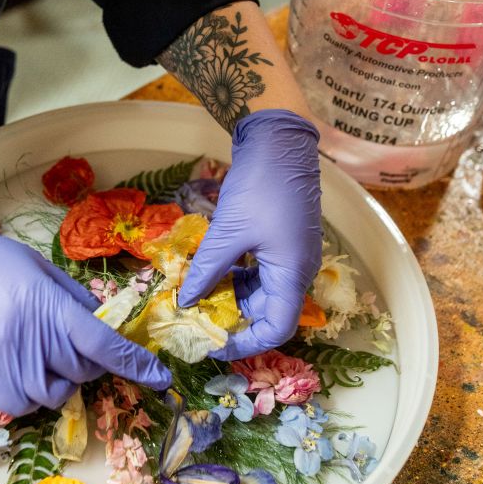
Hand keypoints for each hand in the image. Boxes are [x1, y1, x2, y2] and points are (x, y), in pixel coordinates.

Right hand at [0, 218, 170, 414]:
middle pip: (83, 371)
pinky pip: (25, 405)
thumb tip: (103, 323)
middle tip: (68, 340)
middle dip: (88, 361)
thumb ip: (72, 299)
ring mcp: (4, 367)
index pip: (103, 345)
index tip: (160, 377)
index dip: (136, 364)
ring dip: (60, 379)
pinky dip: (33, 393)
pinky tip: (20, 367)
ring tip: (40, 352)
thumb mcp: (36, 267)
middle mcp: (30, 341)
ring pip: (56, 395)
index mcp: (47, 307)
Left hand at [177, 109, 321, 359]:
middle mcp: (297, 270)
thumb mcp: (228, 232)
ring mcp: (290, 254)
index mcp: (292, 274)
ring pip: (260, 290)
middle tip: (194, 316)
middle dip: (231, 317)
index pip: (277, 329)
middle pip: (267, 311)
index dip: (246, 342)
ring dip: (230, 294)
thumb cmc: (261, 186)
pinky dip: (235, 274)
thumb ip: (207, 270)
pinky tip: (210, 269)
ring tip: (196, 292)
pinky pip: (258, 270)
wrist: (279, 140)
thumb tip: (185, 301)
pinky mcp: (280, 240)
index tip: (213, 343)